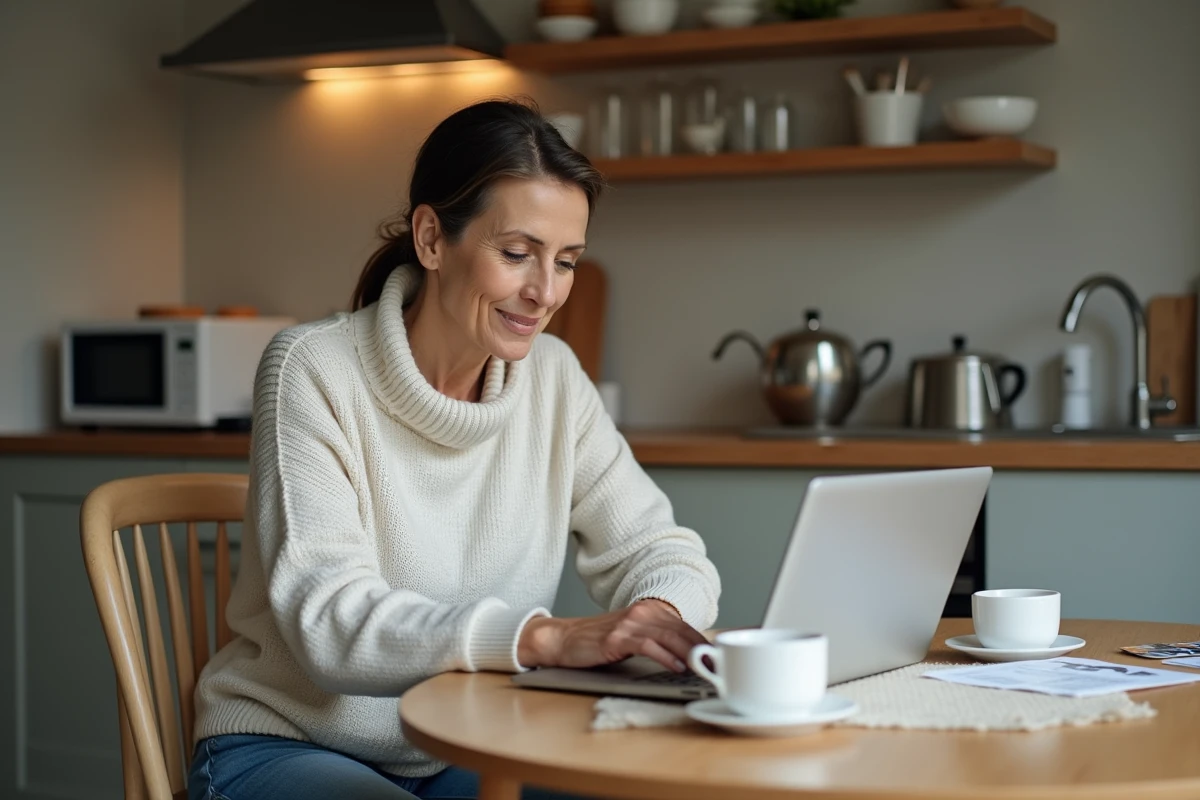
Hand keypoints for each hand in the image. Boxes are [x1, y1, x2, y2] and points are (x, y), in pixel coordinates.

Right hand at [518, 599, 707, 672]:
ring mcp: (629, 624)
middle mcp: (642, 612)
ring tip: (705, 667)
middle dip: (704, 650)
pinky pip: (647, 645)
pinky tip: (677, 666)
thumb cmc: (600, 641)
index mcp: (650, 610)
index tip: (722, 659)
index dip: (706, 643)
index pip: (686, 627)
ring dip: (691, 654)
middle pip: (682, 631)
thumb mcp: (634, 636)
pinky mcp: (617, 638)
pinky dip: (665, 656)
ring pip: (669, 637)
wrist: (565, 639)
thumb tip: (691, 657)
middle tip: (720, 666)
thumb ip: (659, 640)